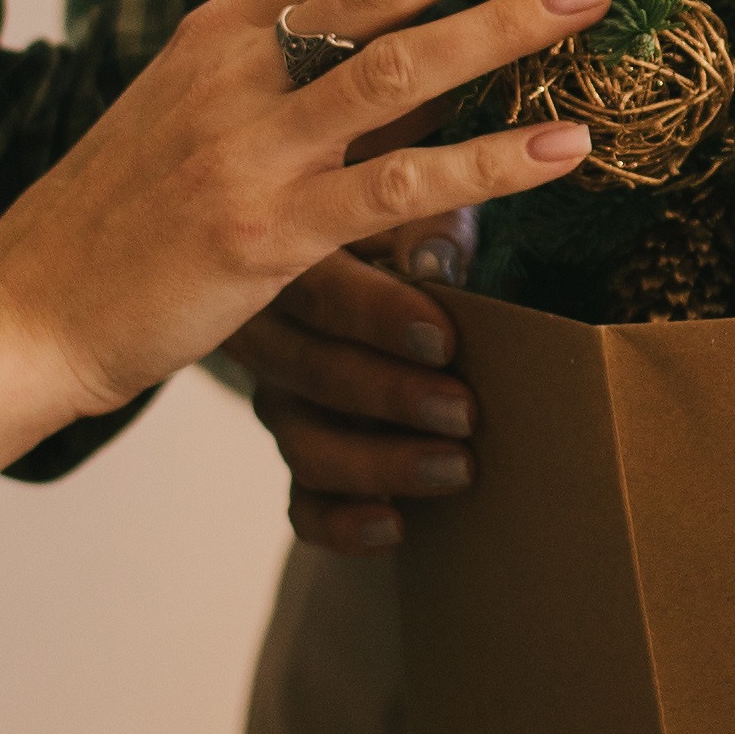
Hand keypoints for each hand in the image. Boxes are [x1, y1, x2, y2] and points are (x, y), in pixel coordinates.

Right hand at [0, 0, 606, 540]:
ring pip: (396, 65)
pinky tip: (566, 148)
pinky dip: (488, 165)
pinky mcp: (264, 236)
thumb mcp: (202, 107)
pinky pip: (396, 193)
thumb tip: (405, 18)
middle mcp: (238, 68)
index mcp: (226, 27)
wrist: (28, 309)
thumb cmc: (126, 212)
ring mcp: (250, 149)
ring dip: (504, 22)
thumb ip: (291, 58)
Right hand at [245, 219, 477, 552]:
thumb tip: (436, 260)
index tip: (442, 340)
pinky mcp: (304, 456)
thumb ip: (427, 223)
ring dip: (383, 463)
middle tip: (464, 411)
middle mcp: (271, 336)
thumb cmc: (403, 228)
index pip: (319, 290)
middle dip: (392, 397)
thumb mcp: (417, 206)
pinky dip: (343, 523)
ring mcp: (282, 402)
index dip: (377, 316)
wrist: (381, 277)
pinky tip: (394, 527)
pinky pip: (304, 505)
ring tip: (457, 467)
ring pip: (308, 444)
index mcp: (290, 263)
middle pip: (314, 374)